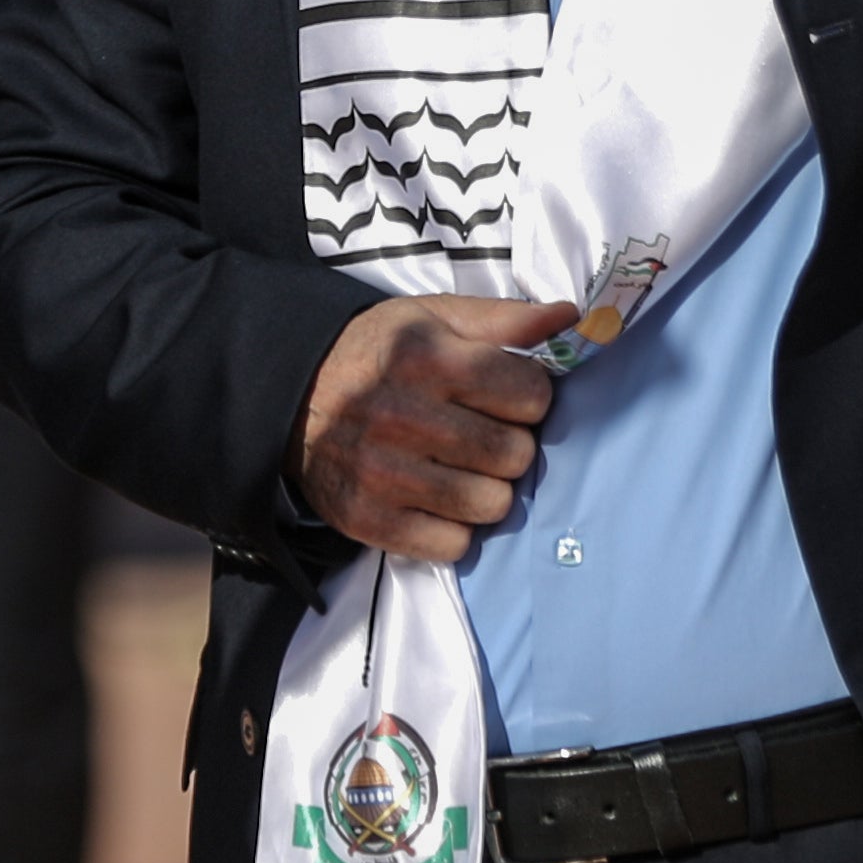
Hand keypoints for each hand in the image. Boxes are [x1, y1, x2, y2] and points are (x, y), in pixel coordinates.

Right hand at [293, 295, 575, 563]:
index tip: (507, 397)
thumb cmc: (378, 354)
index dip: (529, 396)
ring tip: (465, 468)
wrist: (292, 396)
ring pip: (491, 504)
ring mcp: (382, 473)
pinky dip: (456, 528)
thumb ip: (505, 319)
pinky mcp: (368, 519)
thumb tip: (571, 317)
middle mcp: (401, 415)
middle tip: (485, 435)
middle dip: (512, 445)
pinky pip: (452, 545)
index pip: (530, 394)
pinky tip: (439, 499)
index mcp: (425, 357)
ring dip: (489, 489)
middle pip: (515, 454)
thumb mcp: (433, 318)